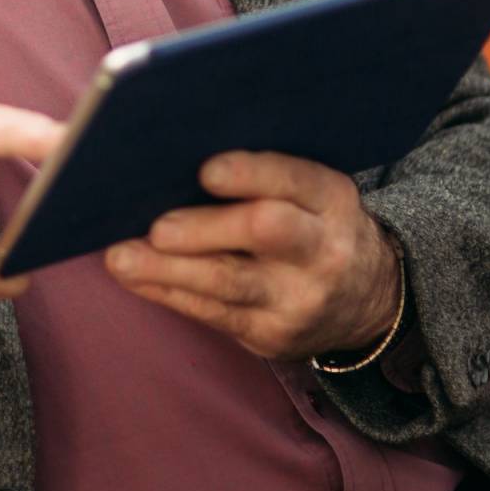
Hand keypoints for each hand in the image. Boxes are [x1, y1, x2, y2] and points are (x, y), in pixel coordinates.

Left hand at [103, 150, 400, 359]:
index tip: (207, 171)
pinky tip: (136, 277)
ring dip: (168, 270)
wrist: (366, 299)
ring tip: (122, 258)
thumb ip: (263, 174)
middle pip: (265, 233)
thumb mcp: (311, 192)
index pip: (295, 180)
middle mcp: (321, 249)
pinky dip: (168, 292)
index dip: (252, 174)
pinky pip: (212, 313)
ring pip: (228, 283)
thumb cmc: (313, 224)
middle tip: (157, 227)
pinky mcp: (272, 336)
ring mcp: (298, 298)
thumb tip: (176, 153)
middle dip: (205, 229)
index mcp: (331, 198)